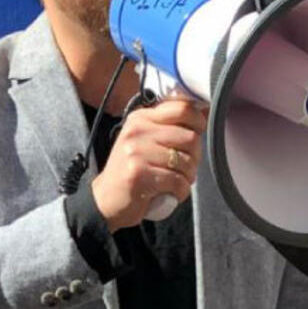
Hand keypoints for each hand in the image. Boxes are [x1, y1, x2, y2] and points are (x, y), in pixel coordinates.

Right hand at [91, 97, 206, 232]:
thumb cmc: (130, 171)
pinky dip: (181, 191)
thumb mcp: (143, 141)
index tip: (198, 133)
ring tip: (179, 182)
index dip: (198, 121)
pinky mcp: (139, 174)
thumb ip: (166, 127)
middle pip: (189, 137)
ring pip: (185, 162)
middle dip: (196, 157)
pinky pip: (177, 181)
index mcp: (140, 119)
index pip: (181, 109)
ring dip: (188, 177)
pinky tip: (174, 193)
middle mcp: (138, 131)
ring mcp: (137, 152)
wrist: (105, 200)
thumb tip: (202, 111)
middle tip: (187, 167)